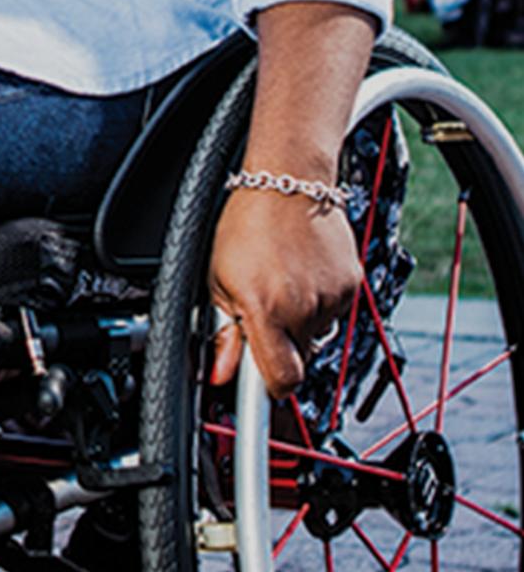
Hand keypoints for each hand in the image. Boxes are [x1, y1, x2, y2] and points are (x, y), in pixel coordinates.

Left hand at [208, 186, 361, 399]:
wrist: (288, 179)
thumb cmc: (247, 222)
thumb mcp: (219, 277)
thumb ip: (223, 332)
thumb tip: (222, 375)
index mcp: (265, 308)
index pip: (281, 381)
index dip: (270, 390)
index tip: (262, 393)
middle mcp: (302, 307)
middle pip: (298, 358)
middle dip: (281, 345)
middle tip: (264, 311)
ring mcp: (331, 296)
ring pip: (317, 335)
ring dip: (300, 321)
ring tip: (283, 280)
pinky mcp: (352, 284)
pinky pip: (334, 312)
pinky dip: (319, 301)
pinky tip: (302, 272)